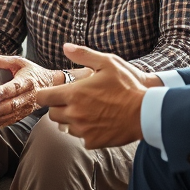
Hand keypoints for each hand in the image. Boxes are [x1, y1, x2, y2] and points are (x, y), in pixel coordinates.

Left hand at [0, 52, 54, 128]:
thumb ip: (3, 60)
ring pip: (9, 116)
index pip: (15, 87)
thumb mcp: (20, 62)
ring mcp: (26, 107)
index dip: (4, 91)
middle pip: (11, 106)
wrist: (50, 84)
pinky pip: (10, 121)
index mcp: (26, 81)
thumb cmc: (32, 72)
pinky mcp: (23, 114)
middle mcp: (27, 96)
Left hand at [36, 43, 161, 148]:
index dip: (46, 94)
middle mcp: (74, 114)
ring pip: (66, 127)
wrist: (145, 112)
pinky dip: (86, 131)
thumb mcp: (107, 62)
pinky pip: (81, 137)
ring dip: (72, 120)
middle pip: (52, 114)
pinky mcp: (92, 141)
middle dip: (59, 107)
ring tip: (88, 110)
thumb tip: (66, 47)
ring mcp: (82, 130)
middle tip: (74, 100)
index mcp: (74, 94)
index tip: (53, 92)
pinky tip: (98, 122)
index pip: (44, 97)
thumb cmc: (127, 85)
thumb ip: (84, 54)